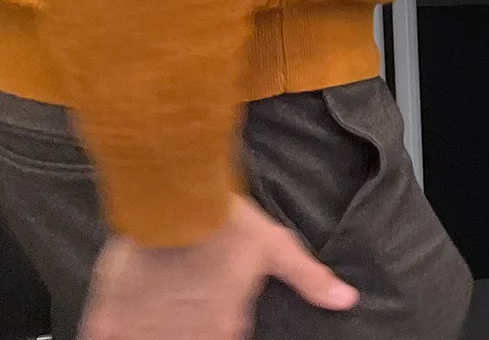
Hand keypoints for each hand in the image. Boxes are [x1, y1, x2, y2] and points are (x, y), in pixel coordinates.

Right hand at [80, 193, 355, 339]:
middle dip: (183, 332)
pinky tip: (122, 316)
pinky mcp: (108, 323)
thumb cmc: (226, 223)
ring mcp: (143, 333)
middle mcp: (185, 338)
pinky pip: (107, 339)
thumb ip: (309, 279)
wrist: (171, 199)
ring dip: (151, 332)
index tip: (208, 317)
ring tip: (158, 307)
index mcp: (224, 328)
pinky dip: (113, 330)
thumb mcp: (275, 247)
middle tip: (181, 303)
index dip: (217, 331)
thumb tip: (346, 300)